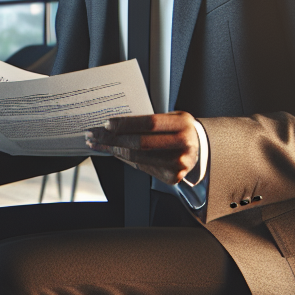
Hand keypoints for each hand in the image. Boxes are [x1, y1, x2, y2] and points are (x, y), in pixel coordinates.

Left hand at [85, 111, 199, 184]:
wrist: (200, 148)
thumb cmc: (180, 129)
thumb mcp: (171, 117)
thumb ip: (148, 120)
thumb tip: (115, 125)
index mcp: (182, 125)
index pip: (149, 123)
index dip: (126, 124)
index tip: (107, 124)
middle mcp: (183, 145)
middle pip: (140, 142)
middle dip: (112, 138)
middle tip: (94, 134)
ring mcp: (178, 164)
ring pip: (137, 157)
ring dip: (112, 150)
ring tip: (97, 143)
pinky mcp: (172, 177)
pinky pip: (142, 167)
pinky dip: (124, 159)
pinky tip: (113, 153)